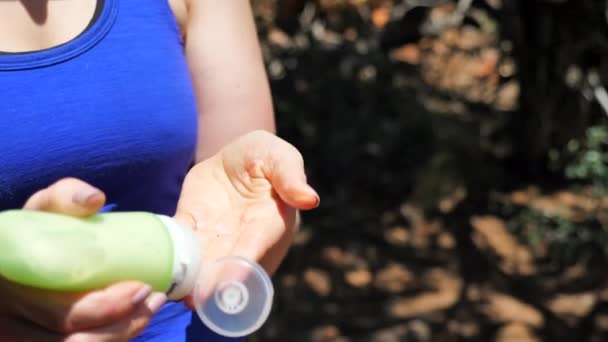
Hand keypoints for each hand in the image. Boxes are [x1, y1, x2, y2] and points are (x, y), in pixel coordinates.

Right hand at [0, 178, 165, 341]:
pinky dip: (111, 339)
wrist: (22, 254)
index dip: (107, 308)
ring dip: (123, 334)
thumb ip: (64, 197)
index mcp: (13, 286)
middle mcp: (11, 323)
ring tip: (151, 308)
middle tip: (156, 297)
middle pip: (75, 339)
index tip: (142, 287)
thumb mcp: (44, 209)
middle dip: (125, 322)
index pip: (62, 314)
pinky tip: (134, 320)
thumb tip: (94, 199)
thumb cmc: (37, 228)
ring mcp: (23, 338)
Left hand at [174, 131, 318, 305]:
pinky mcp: (193, 229)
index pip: (257, 244)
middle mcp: (243, 238)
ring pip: (202, 262)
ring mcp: (216, 238)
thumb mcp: (280, 156)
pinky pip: (180, 244)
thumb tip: (309, 199)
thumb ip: (290, 175)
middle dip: (211, 283)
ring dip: (189, 279)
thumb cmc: (265, 156)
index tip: (229, 279)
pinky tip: (157, 268)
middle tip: (195, 299)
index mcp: (270, 221)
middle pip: (227, 263)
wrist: (235, 158)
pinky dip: (169, 256)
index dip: (244, 262)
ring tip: (173, 294)